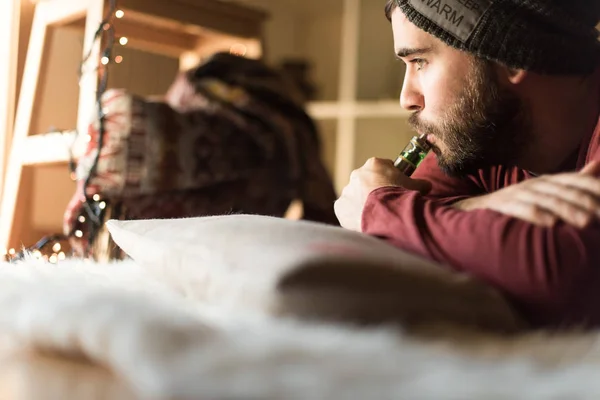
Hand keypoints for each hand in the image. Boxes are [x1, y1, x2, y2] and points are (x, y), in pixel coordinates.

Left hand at [334, 157, 430, 230]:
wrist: (388, 214)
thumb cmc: (402, 196)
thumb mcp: (416, 186)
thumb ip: (420, 183)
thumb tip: (427, 185)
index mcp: (374, 164)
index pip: (381, 168)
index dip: (388, 178)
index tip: (393, 187)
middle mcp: (357, 174)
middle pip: (365, 181)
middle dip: (373, 191)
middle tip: (384, 203)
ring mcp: (348, 190)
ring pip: (354, 196)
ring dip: (362, 203)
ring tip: (375, 215)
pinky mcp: (341, 206)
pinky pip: (346, 209)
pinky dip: (353, 215)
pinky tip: (363, 221)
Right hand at [454, 161, 599, 227]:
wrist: (474, 207)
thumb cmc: (516, 202)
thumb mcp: (544, 192)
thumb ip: (572, 182)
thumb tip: (599, 165)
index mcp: (547, 181)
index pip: (576, 181)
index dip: (594, 188)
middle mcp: (534, 184)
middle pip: (564, 191)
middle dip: (586, 203)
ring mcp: (517, 194)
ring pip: (547, 201)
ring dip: (567, 211)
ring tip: (585, 223)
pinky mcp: (502, 205)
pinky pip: (521, 209)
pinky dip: (536, 215)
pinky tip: (550, 224)